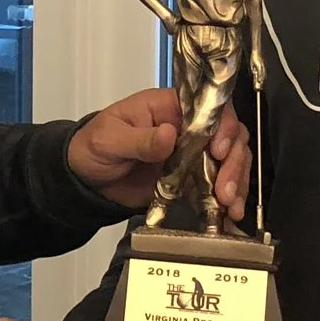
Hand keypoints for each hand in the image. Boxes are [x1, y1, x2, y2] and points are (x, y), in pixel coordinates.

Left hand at [68, 88, 252, 220]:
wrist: (84, 180)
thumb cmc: (93, 147)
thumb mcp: (110, 140)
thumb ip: (140, 139)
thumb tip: (170, 134)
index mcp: (169, 107)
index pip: (209, 107)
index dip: (223, 126)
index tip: (219, 151)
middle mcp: (187, 128)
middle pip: (229, 135)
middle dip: (234, 161)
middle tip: (225, 189)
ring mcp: (192, 154)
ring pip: (230, 159)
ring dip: (236, 181)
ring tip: (229, 205)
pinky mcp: (191, 180)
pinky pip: (217, 185)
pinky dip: (228, 198)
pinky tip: (230, 213)